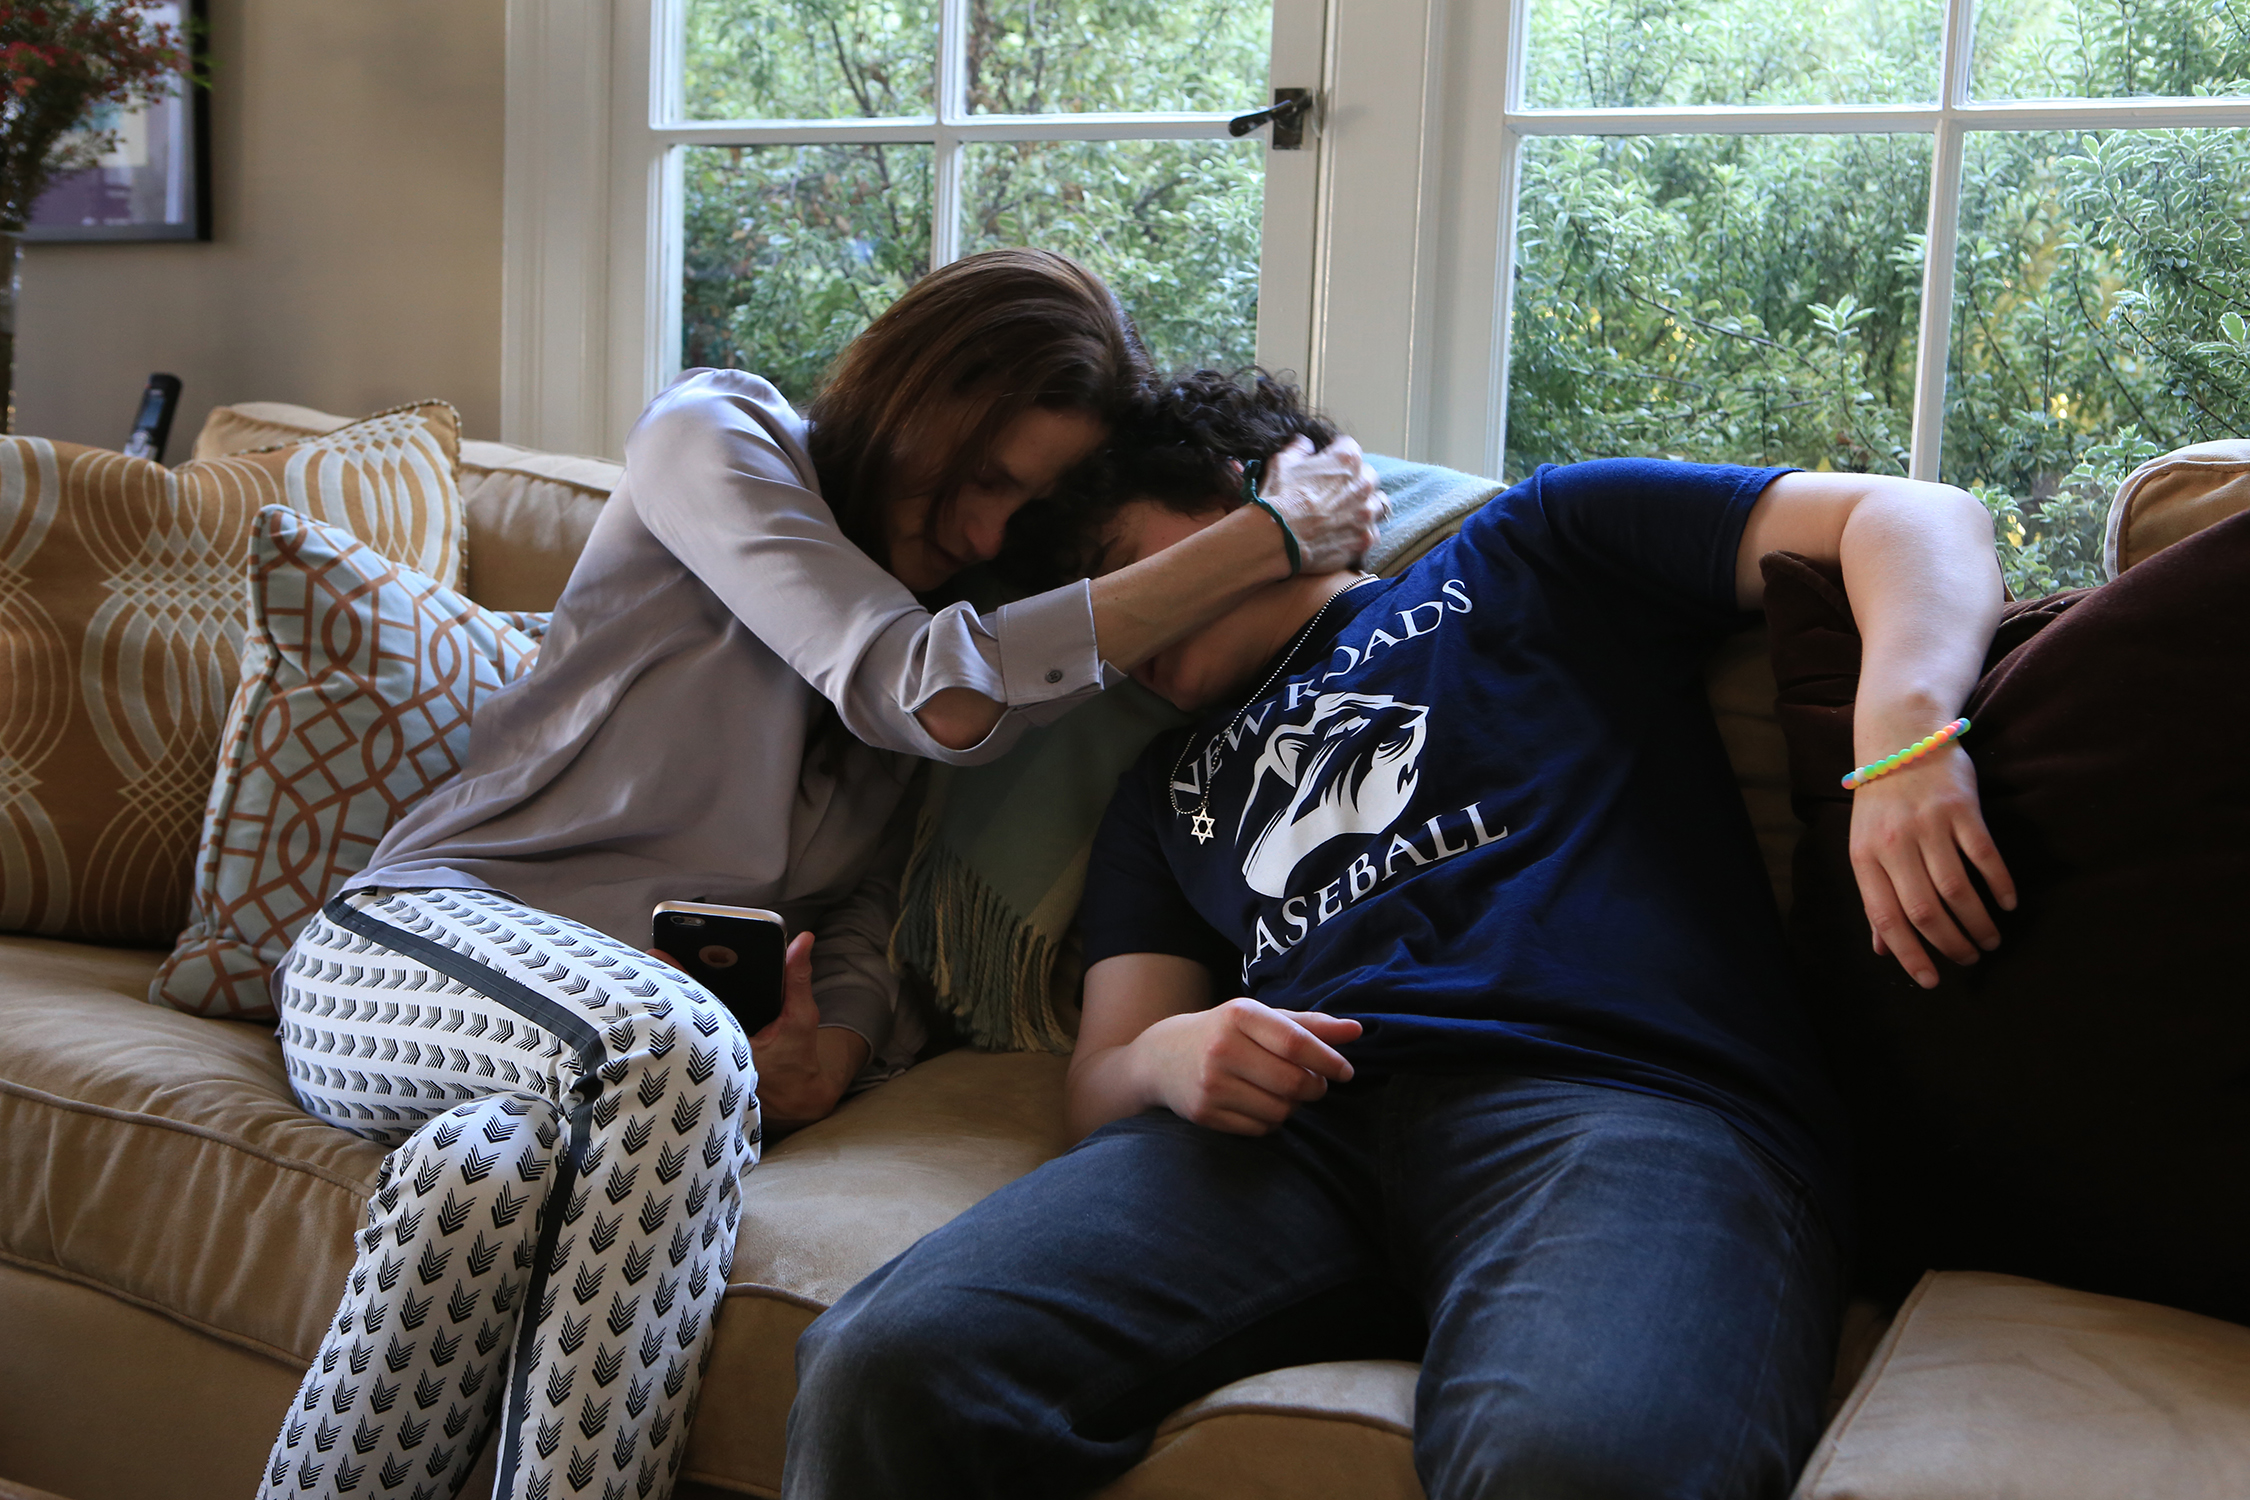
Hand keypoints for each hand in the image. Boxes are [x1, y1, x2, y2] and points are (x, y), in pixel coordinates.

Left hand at [648, 933, 863, 1127]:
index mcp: (733, 1042)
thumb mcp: (801, 1017)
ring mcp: (703, 1059)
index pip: (699, 1005)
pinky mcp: (702, 1060)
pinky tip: (673, 986)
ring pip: (680, 1024)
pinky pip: (686, 1030)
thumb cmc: (797, 1058)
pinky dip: (681, 1009)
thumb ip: (798, 978)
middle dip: (669, 982)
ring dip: (672, 996)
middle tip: (656, 952)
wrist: (793, 1099)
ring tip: (660, 963)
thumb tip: (803, 940)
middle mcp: (711, 1053)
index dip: (679, 979)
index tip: (663, 955)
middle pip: (683, 1013)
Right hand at [1131, 997, 1361, 1134]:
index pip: (1296, 1042)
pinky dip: (1271, 1121)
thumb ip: (1309, 1024)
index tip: (1345, 1071)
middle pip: (1293, 1082)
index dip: (1328, 1060)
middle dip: (1315, 1088)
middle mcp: (1222, 1048)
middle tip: (1315, 1084)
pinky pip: (1260, 1129)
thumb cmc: (1224, 1032)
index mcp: (1239, 1015)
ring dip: (1293, 1106)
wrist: (1162, 1058)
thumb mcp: (1260, 1018)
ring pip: (1280, 1110)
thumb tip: (1357, 1031)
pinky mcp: (1204, 1114)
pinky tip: (1259, 1104)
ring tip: (1282, 1092)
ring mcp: (1210, 1084)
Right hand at [1261, 435, 1385, 573]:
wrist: (1277, 540)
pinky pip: (1371, 533)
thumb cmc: (1278, 499)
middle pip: (1368, 475)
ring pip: (1377, 504)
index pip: (1349, 446)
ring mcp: (1367, 514)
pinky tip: (1344, 535)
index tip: (1327, 460)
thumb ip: (1298, 450)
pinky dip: (1360, 533)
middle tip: (1334, 490)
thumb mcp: (1282, 464)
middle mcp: (1363, 484)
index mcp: (1346, 460)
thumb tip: (1304, 443)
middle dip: (1354, 480)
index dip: (1336, 452)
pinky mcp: (1364, 540)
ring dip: (1364, 506)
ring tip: (1346, 514)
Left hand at [1848, 743, 2016, 988]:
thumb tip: (1882, 949)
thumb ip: (1876, 896)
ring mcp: (1928, 825)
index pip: (1886, 919)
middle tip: (1971, 960)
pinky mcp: (1961, 809)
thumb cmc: (1882, 800)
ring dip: (1978, 923)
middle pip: (1925, 911)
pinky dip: (1999, 885)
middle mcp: (1894, 844)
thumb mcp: (1867, 846)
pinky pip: (1983, 856)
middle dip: (1951, 945)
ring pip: (1957, 890)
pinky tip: (2008, 904)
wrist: (1900, 736)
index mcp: (1865, 857)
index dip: (1909, 955)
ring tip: (1991, 941)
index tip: (1931, 981)